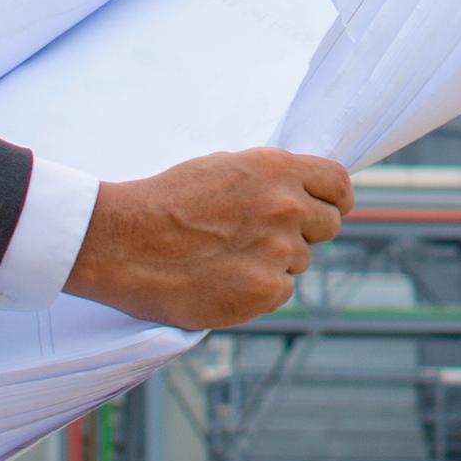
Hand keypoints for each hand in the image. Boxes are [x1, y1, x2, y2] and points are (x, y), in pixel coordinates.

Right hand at [64, 148, 351, 330]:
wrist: (122, 240)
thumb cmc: (165, 201)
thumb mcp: (224, 167)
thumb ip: (269, 179)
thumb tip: (299, 191)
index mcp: (278, 169)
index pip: (338, 184)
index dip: (335, 200)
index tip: (328, 209)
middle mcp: (286, 207)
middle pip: (327, 226)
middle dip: (304, 232)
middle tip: (265, 239)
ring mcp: (277, 251)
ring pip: (299, 262)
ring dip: (275, 263)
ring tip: (228, 258)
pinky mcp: (262, 291)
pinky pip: (279, 293)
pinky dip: (258, 291)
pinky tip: (224, 281)